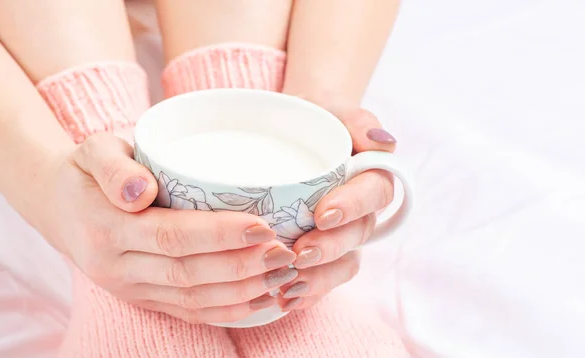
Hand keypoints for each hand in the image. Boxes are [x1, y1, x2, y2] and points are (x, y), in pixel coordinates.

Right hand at [39, 133, 297, 322]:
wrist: (59, 208)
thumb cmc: (88, 172)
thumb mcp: (93, 151)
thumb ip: (114, 166)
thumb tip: (140, 191)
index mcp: (107, 229)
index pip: (173, 236)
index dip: (221, 235)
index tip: (264, 226)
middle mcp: (116, 267)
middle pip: (190, 273)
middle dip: (243, 266)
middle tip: (286, 252)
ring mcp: (130, 289)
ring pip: (194, 299)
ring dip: (243, 291)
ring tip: (283, 275)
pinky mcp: (143, 299)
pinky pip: (188, 312)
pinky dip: (228, 311)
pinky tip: (261, 300)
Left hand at [277, 108, 395, 310]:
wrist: (296, 130)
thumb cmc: (318, 118)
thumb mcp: (335, 109)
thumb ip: (359, 120)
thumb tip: (382, 142)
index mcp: (371, 177)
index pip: (374, 193)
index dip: (352, 207)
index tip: (323, 214)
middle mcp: (361, 210)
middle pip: (358, 235)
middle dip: (330, 249)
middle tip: (298, 254)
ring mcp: (343, 234)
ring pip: (344, 262)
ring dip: (320, 278)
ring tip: (288, 286)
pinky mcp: (322, 250)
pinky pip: (324, 277)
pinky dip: (308, 292)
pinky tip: (284, 300)